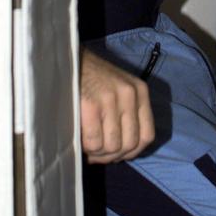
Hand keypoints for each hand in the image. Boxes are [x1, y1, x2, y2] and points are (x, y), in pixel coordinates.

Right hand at [79, 48, 154, 163]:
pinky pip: (93, 142)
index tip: (117, 155)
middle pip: (129, 144)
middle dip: (112, 156)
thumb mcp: (118, 89)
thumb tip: (121, 152)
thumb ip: (126, 114)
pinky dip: (86, 149)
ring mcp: (111, 99)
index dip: (132, 152)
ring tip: (88, 148)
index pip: (147, 136)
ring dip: (98, 154)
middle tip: (98, 155)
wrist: (67, 58)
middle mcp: (130, 95)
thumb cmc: (91, 78)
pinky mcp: (91, 105)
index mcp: (140, 91)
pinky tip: (80, 142)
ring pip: (112, 146)